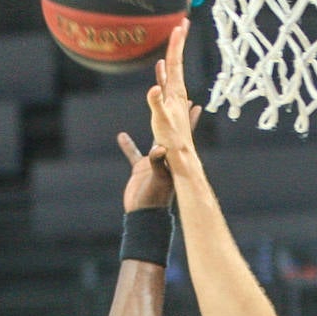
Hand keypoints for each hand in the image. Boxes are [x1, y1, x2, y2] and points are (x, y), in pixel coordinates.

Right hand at [117, 94, 200, 212]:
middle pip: (170, 131)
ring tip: (153, 111)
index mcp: (173, 158)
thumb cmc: (155, 199)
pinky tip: (121, 136)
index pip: (182, 133)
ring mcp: (153, 162)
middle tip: (179, 99)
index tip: (195, 104)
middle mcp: (165, 157)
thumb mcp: (158, 178)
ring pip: (153, 139)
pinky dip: (128, 145)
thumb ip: (158, 163)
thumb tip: (159, 149)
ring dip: (152, 126)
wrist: (144, 216)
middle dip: (173, 115)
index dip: (188, 118)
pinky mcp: (140, 169)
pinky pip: (133, 153)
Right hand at [146, 19, 196, 162]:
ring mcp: (175, 99)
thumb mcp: (161, 120)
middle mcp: (178, 93)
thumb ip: (156, 103)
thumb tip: (154, 87)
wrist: (181, 157)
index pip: (176, 63)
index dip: (176, 44)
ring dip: (172, 56)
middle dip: (178, 43)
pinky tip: (161, 71)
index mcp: (176, 92)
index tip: (180, 25)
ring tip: (173, 42)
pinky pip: (166, 84)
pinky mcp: (170, 106)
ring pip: (172, 72)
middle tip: (182, 24)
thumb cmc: (171, 140)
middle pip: (177, 63)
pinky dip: (163, 73)